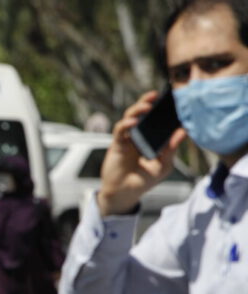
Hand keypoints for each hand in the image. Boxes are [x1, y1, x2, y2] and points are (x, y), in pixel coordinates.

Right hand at [98, 91, 186, 215]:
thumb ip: (171, 149)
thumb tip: (183, 132)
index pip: (157, 119)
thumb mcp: (163, 165)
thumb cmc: (144, 179)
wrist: (126, 192)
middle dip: (148, 101)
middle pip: (143, 113)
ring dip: (137, 109)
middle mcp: (139, 135)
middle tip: (157, 95)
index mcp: (152, 138)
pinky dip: (126, 124)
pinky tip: (133, 122)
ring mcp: (128, 138)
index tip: (173, 99)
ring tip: (147, 105)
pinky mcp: (117, 144)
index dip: (163, 109)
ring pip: (130, 117)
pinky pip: (120, 130)